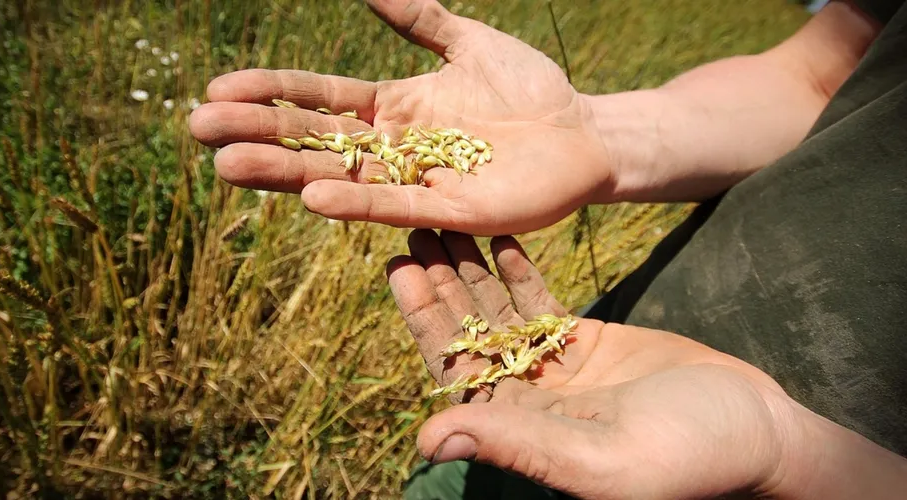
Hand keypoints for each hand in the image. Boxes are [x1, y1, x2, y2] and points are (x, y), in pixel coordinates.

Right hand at [189, 0, 613, 235]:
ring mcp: (417, 182)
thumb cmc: (530, 89)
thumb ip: (418, 17)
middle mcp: (392, 148)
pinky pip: (394, 205)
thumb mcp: (466, 41)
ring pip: (339, 177)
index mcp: (391, 107)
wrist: (584, 132)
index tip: (217, 87)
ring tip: (229, 165)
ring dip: (284, 173)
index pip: (317, 99)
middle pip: (312, 140)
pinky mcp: (449, 211)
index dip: (269, 93)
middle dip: (256, 132)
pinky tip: (313, 197)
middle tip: (196, 126)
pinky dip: (355, 203)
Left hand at [386, 229, 802, 498]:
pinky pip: (540, 303)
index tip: (401, 268)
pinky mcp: (587, 344)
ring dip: (472, 269)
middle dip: (441, 282)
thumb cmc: (687, 456)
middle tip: (415, 227)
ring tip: (447, 221)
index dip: (425, 320)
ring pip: (500, 313)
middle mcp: (527, 400)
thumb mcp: (597, 459)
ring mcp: (555, 370)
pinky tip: (499, 237)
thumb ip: (515, 444)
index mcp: (519, 431)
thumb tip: (428, 442)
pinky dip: (518, 270)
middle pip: (469, 333)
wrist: (758, 430)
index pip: (455, 370)